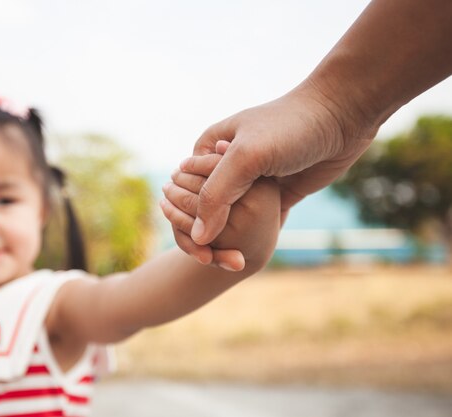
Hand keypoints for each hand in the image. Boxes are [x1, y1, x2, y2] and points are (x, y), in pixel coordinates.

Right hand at [173, 84, 376, 265]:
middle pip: (205, 208)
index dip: (185, 223)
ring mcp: (251, 179)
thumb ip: (216, 196)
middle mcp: (226, 164)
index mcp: (208, 148)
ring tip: (234, 262)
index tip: (201, 251)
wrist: (342, 115)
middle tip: (214, 260)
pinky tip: (249, 255)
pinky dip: (252, 237)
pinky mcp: (275, 192)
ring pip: (231, 217)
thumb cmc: (290, 127)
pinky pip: (256, 219)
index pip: (183, 192)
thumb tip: (199, 237)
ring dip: (229, 241)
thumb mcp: (245, 157)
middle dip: (208, 237)